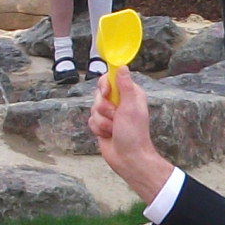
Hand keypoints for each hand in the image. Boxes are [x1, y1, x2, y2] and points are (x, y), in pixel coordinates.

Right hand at [89, 69, 176, 202]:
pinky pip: (91, 121)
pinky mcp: (102, 125)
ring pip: (93, 109)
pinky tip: (108, 135)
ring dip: (102, 121)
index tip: (107, 94)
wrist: (128, 158)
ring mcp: (111, 114)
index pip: (110, 78)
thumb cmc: (133, 134)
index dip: (105, 86)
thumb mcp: (130, 107)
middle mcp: (120, 102)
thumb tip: (122, 66)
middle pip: (98, 94)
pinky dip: (98, 129)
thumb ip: (125, 86)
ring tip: (113, 129)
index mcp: (130, 94)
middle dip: (103, 108)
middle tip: (115, 117)